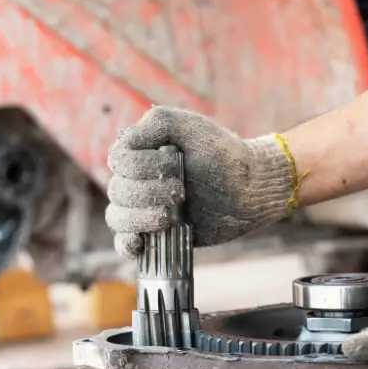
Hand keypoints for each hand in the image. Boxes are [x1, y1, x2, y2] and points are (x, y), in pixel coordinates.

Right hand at [105, 106, 298, 257]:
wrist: (249, 189)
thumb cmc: (221, 154)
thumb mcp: (190, 126)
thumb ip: (155, 123)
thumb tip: (123, 145)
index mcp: (140, 153)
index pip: (118, 162)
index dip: (141, 166)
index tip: (174, 165)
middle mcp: (136, 181)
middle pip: (118, 191)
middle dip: (148, 192)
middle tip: (181, 191)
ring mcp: (143, 210)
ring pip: (118, 218)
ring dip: (140, 218)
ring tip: (169, 216)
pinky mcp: (154, 235)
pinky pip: (124, 245)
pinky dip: (125, 245)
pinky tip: (138, 242)